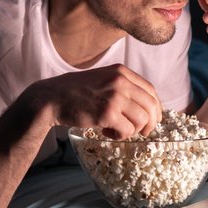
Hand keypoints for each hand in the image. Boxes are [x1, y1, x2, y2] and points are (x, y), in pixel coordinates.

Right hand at [26, 64, 161, 138]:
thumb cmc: (77, 92)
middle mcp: (121, 81)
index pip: (151, 91)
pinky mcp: (107, 113)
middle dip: (149, 123)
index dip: (155, 108)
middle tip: (141, 132)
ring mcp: (114, 96)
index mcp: (121, 72)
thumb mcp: (103, 79)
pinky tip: (106, 131)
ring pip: (142, 120)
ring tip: (115, 129)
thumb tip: (147, 107)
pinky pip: (127, 130)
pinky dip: (120, 136)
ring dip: (131, 130)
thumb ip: (123, 87)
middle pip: (151, 106)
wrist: (52, 97)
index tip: (151, 120)